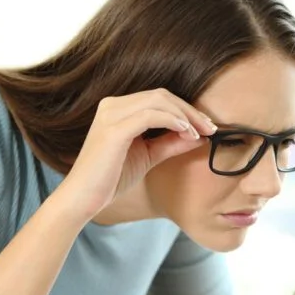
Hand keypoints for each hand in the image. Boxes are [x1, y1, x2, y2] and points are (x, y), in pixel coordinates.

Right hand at [62, 88, 216, 220]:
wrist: (83, 199)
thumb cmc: (111, 179)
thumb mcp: (147, 156)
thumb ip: (170, 143)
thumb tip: (198, 136)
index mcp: (117, 108)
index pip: (159, 98)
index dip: (186, 109)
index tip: (206, 126)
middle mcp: (112, 105)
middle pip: (161, 95)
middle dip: (190, 110)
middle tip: (210, 128)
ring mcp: (111, 115)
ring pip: (158, 101)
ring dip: (185, 115)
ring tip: (200, 133)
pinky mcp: (113, 130)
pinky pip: (150, 115)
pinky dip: (173, 121)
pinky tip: (187, 133)